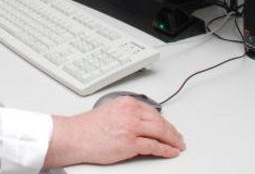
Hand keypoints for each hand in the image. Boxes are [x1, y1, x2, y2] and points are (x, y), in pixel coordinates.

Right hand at [44, 97, 184, 168]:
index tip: (169, 126)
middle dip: (172, 131)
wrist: (75, 136)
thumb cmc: (88, 127)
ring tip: (178, 145)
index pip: (152, 110)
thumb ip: (126, 114)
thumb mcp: (110, 111)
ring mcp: (131, 127)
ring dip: (173, 140)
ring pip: (160, 132)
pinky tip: (171, 152)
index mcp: (125, 102)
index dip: (164, 120)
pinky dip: (166, 150)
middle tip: (178, 138)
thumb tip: (141, 122)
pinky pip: (154, 146)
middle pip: (159, 121)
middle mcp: (130, 112)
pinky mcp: (130, 143)